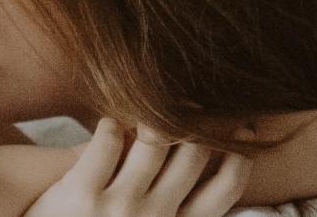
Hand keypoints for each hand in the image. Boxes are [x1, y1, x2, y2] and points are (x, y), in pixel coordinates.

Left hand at [25, 118, 251, 216]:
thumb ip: (172, 208)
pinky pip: (109, 137)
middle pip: (195, 151)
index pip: (228, 186)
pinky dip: (110, 126)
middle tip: (178, 109)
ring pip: (155, 137)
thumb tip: (202, 161)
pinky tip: (106, 129)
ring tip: (139, 118)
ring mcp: (120, 207)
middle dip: (190, 126)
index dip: (235, 151)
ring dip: (148, 120)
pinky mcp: (81, 192)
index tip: (227, 131)